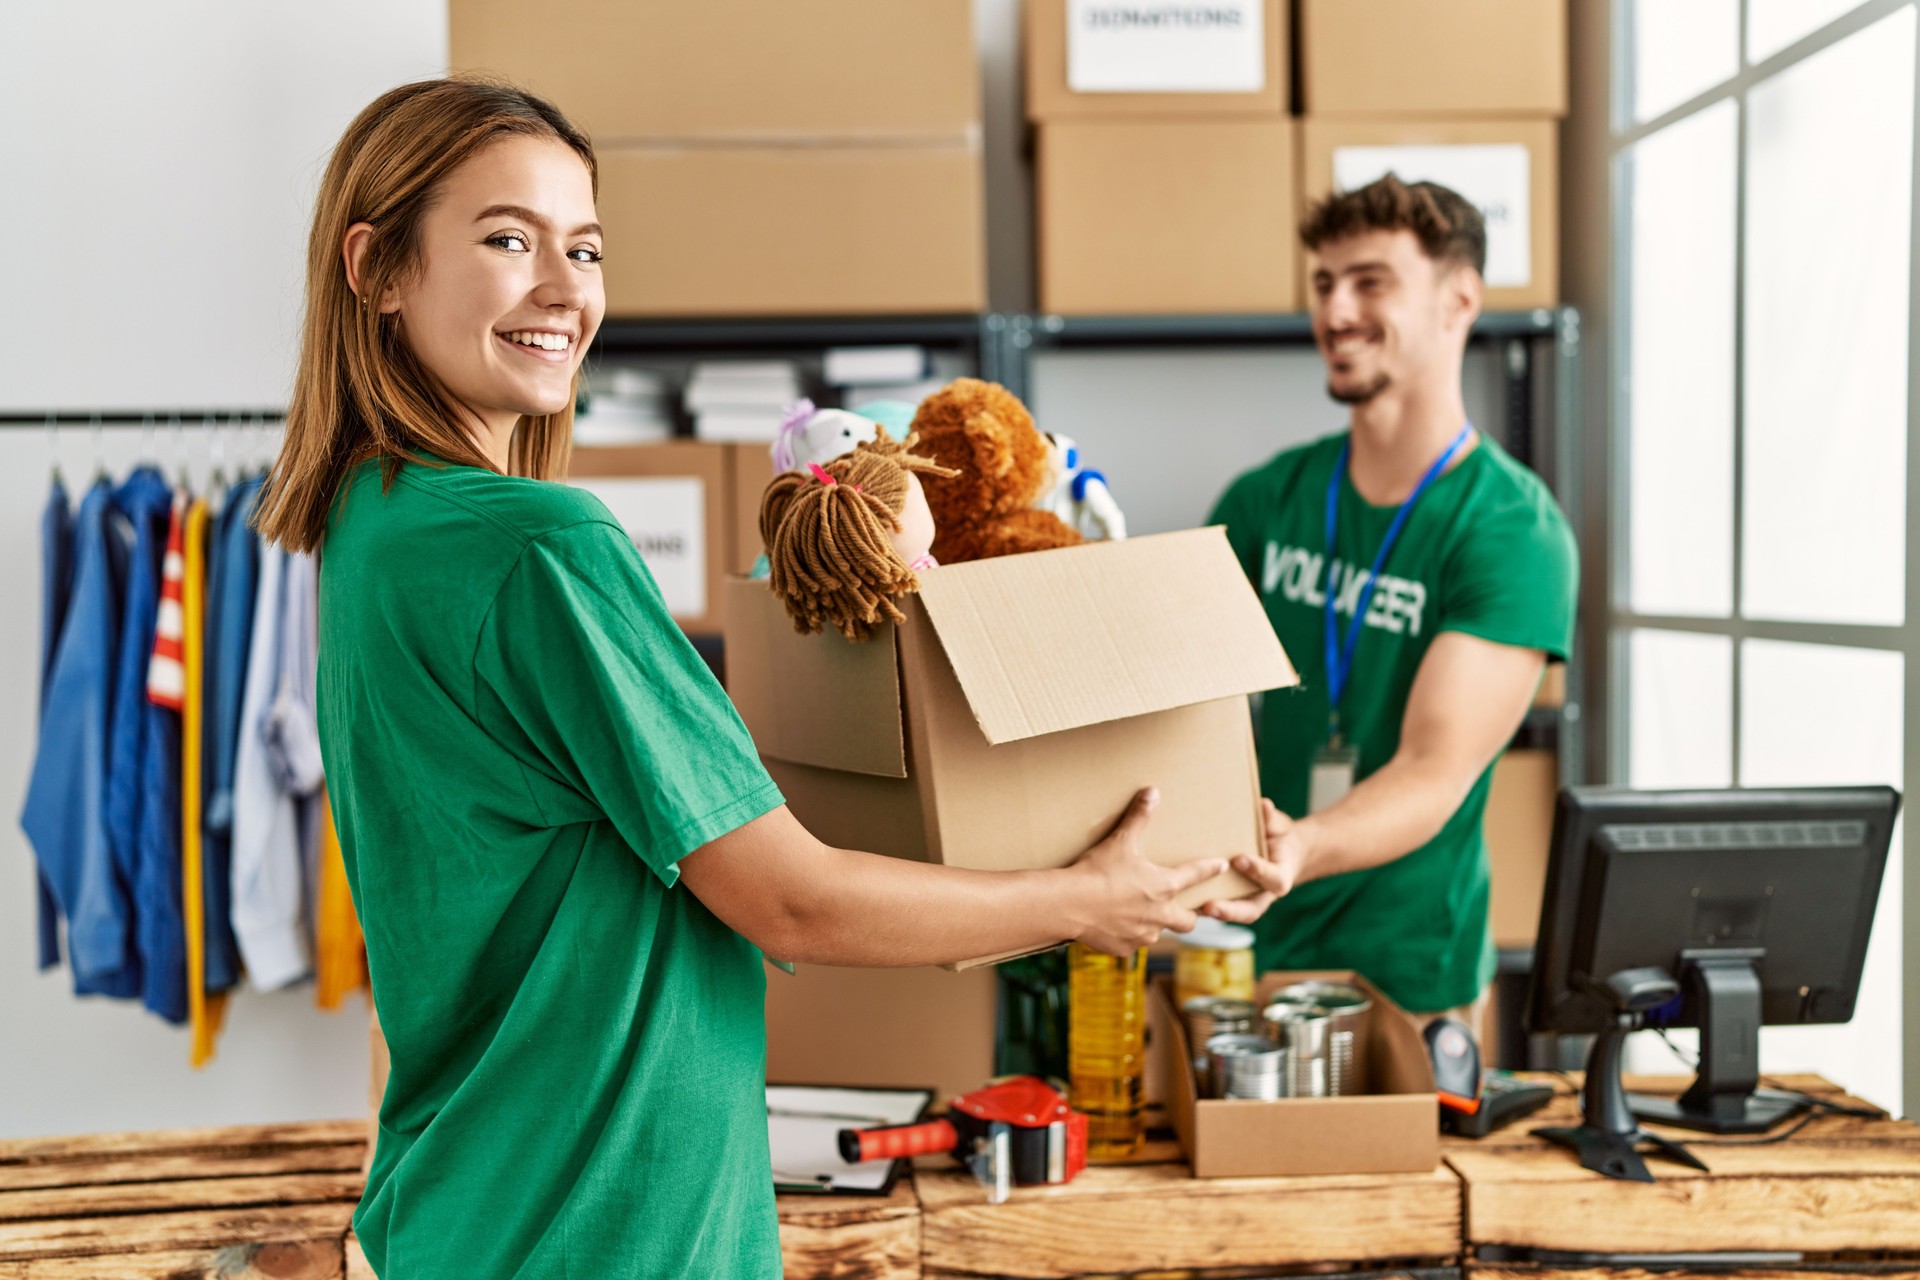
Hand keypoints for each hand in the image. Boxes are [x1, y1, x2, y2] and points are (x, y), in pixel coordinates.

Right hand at [1069, 788, 1226, 955]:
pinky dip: (1129, 935)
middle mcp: (1159, 914)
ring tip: (1144, 917)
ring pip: (1159, 933)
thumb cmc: (1097, 870)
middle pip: (1188, 921)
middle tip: (1187, 910)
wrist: (1070, 905)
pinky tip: (1116, 926)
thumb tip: (1152, 791)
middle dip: (1190, 915)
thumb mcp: (1120, 841)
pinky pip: (1133, 943)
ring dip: (1156, 925)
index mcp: (1163, 886)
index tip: (1222, 866)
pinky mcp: (1124, 948)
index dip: (1210, 869)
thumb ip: (1138, 817)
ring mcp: (1142, 934)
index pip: (1196, 876)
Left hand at [1201, 799, 1312, 924]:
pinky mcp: (1231, 898)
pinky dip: (1200, 907)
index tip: (1239, 858)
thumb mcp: (1279, 826)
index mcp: (1280, 877)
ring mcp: (1247, 899)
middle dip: (1230, 911)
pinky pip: (1217, 906)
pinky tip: (1180, 902)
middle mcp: (1263, 894)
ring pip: (1232, 914)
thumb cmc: (1278, 836)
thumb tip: (1263, 804)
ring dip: (1211, 914)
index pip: (1274, 880)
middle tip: (1210, 906)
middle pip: (1250, 911)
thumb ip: (1271, 819)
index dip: (1259, 871)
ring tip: (1190, 910)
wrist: (1280, 852)